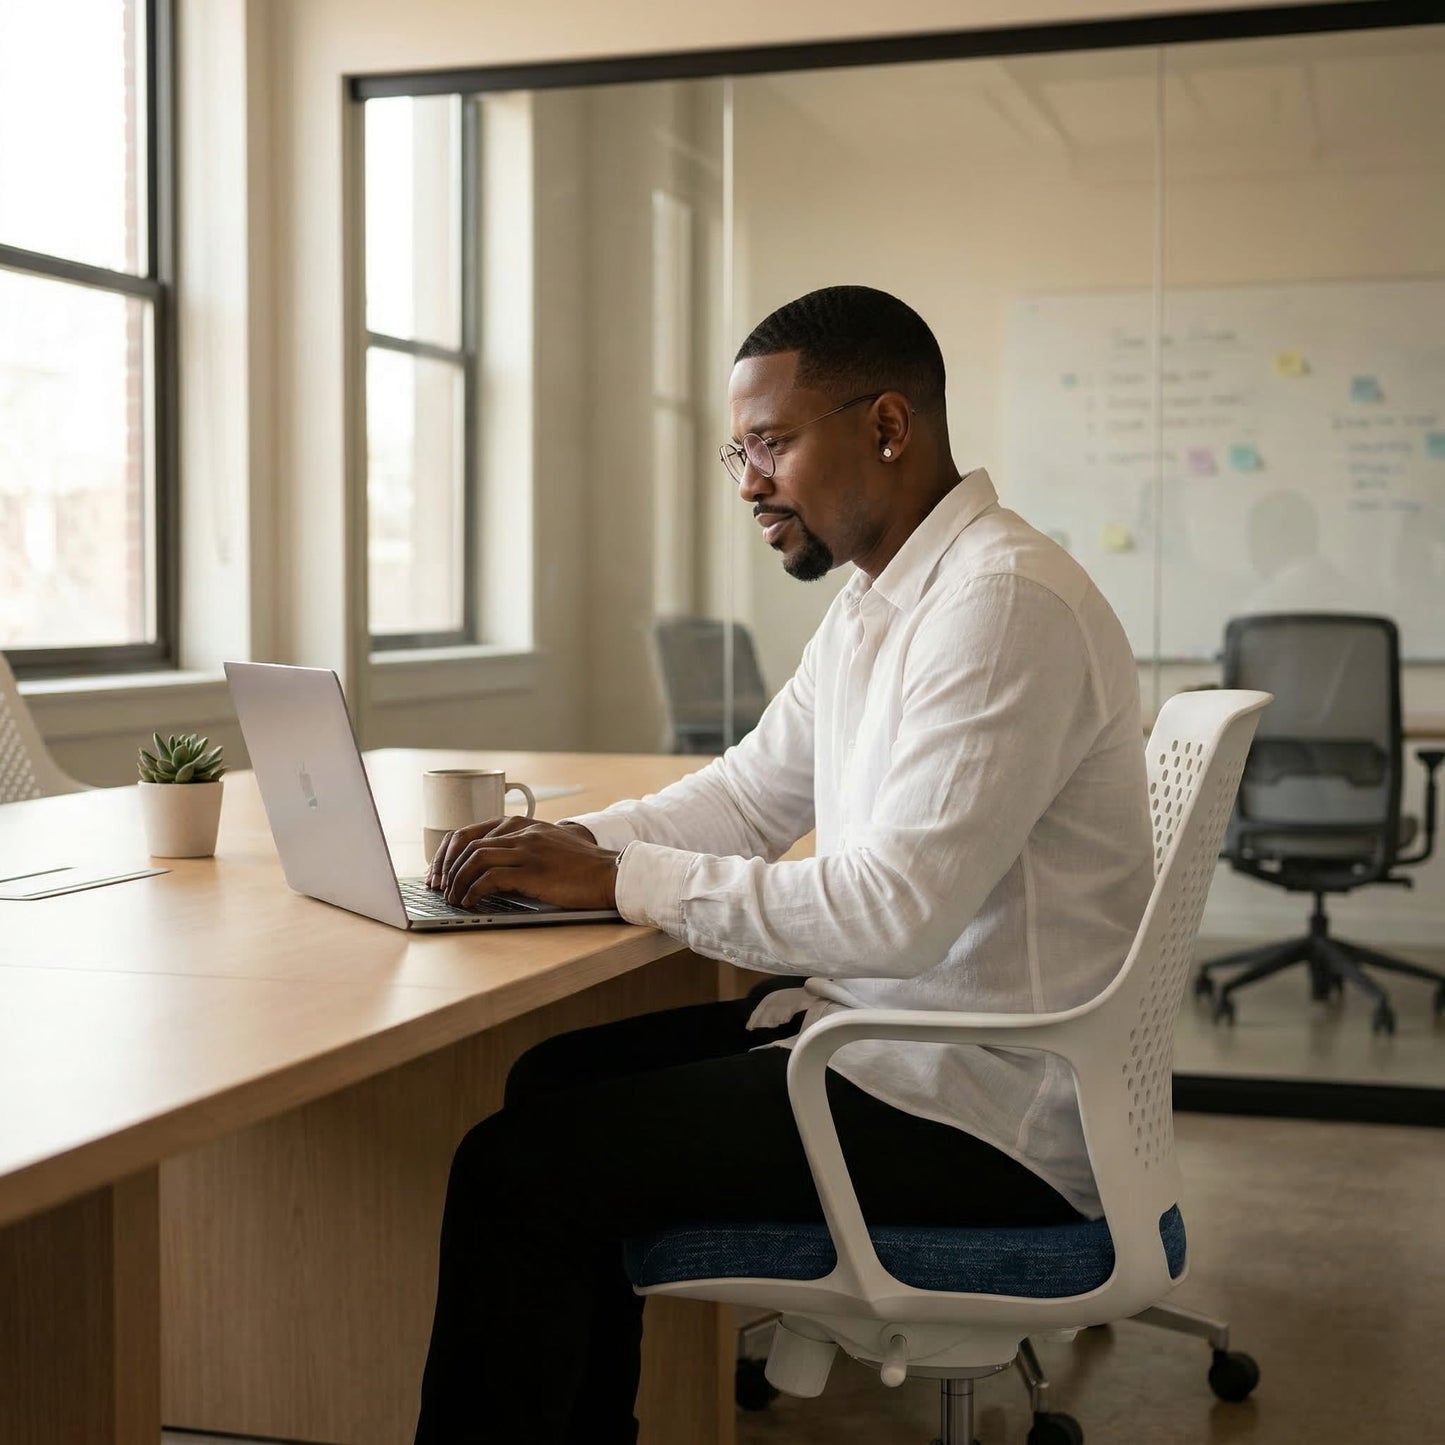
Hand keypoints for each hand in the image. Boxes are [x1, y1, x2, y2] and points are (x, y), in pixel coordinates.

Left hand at [427, 816, 617, 910]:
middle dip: (445, 868)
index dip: (447, 853)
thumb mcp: (548, 846)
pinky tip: (470, 902)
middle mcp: (521, 832)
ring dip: (457, 880)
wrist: (611, 873)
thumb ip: (522, 847)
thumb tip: (489, 870)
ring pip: (475, 858)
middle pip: (467, 843)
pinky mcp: (533, 871)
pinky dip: (474, 891)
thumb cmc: (581, 866)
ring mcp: (527, 850)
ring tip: (452, 898)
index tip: (439, 872)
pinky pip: (491, 878)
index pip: (469, 832)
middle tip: (438, 888)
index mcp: (521, 825)